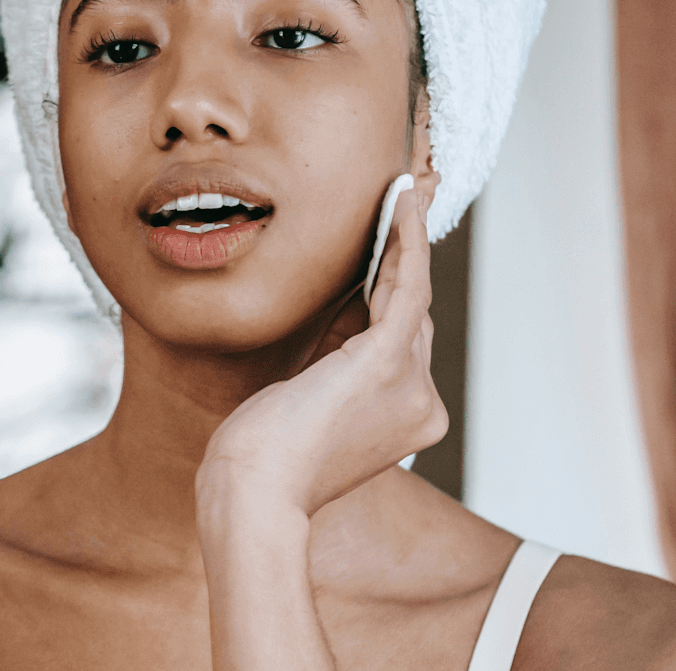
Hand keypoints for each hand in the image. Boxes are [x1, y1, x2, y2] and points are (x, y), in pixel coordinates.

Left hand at [196, 183, 445, 520]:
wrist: (253, 492)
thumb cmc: (263, 455)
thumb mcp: (309, 395)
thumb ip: (336, 354)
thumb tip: (346, 299)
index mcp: (407, 416)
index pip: (403, 337)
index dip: (396, 282)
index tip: (391, 234)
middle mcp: (423, 403)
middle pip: (413, 312)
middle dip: (408, 250)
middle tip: (410, 192)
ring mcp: (411, 385)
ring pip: (411, 293)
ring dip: (410, 233)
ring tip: (407, 184)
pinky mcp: (385, 363)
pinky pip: (404, 286)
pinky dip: (404, 240)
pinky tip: (401, 202)